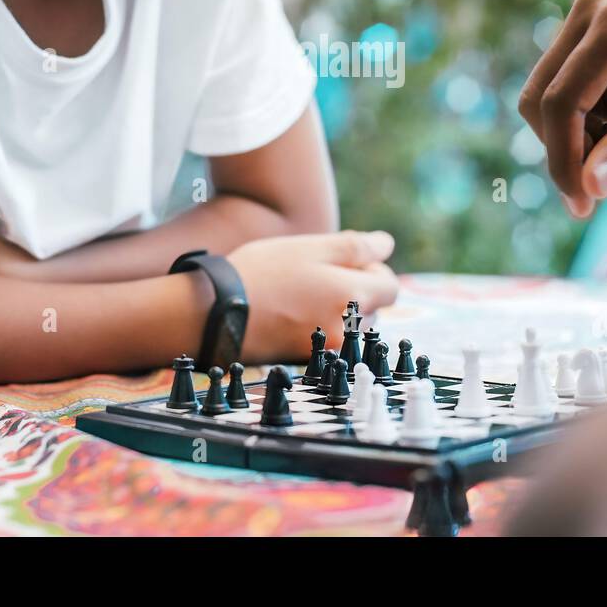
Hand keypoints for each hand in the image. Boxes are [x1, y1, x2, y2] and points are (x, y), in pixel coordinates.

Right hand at [227, 230, 399, 362]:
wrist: (216, 313)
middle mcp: (349, 330)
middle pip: (373, 307)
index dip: (372, 269)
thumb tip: (387, 244)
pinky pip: (331, 341)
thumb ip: (357, 247)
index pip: (390, 285)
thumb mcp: (311, 248)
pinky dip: (321, 327)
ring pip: (352, 325)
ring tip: (302, 296)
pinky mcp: (310, 361)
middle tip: (316, 277)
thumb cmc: (263, 273)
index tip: (342, 264)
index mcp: (354, 297)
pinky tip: (294, 314)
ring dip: (340, 310)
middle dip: (355, 290)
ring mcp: (329, 349)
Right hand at [519, 0, 606, 217]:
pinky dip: (589, 114)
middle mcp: (592, 7)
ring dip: (580, 132)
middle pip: (543, 97)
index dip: (562, 160)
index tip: (582, 207)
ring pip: (551, 92)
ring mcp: (591, 9)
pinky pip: (567, 80)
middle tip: (605, 186)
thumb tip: (590, 187)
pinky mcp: (594, 20)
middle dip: (567, 148)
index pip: (561, 103)